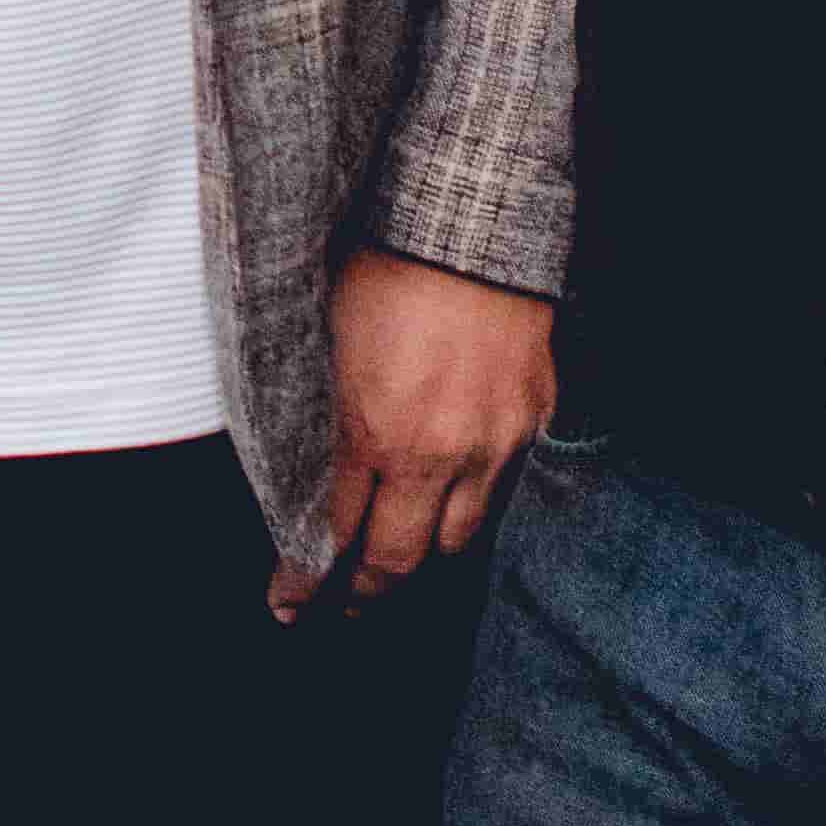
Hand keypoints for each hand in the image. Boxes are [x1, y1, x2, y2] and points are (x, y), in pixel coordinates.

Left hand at [295, 250, 558, 616]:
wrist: (471, 216)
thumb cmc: (383, 261)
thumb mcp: (326, 338)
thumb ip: (323, 410)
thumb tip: (308, 459)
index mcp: (371, 432)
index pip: (335, 533)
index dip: (308, 578)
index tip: (290, 601)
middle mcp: (436, 453)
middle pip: (400, 559)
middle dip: (366, 594)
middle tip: (344, 608)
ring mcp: (494, 441)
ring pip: (461, 537)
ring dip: (425, 552)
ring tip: (402, 562)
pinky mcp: (534, 418)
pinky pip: (508, 487)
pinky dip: (479, 501)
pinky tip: (459, 500)